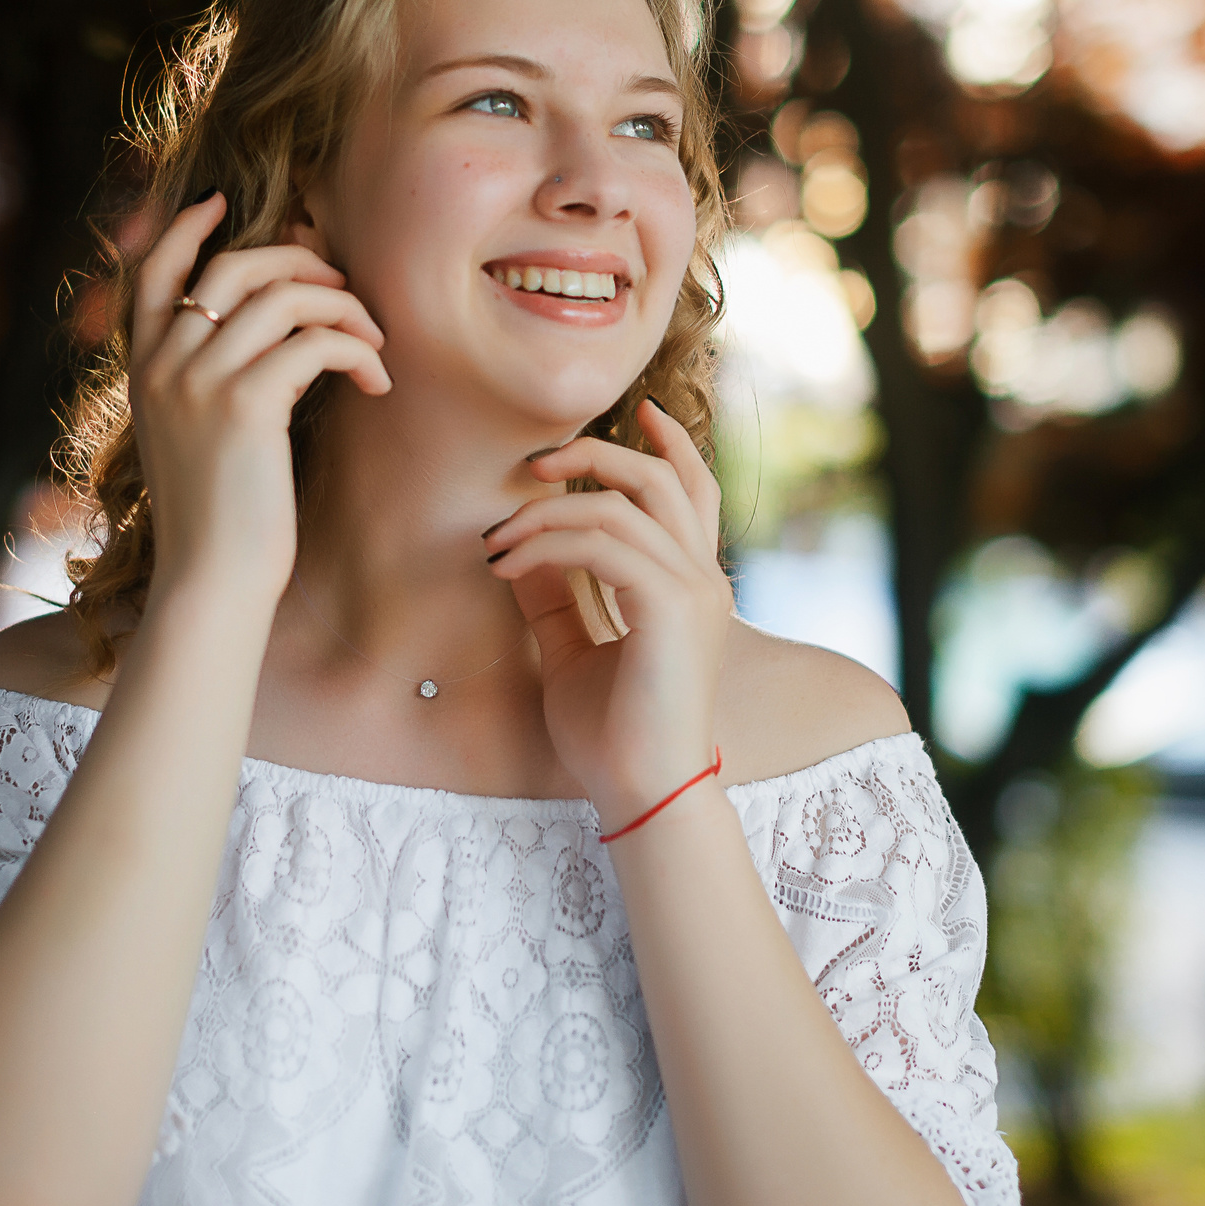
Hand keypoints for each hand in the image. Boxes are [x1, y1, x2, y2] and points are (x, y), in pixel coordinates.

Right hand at [126, 195, 390, 599]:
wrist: (210, 581)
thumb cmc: (220, 518)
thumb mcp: (199, 435)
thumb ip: (217, 377)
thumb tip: (282, 328)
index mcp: (145, 369)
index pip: (155, 273)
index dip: (186, 228)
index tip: (222, 202)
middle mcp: (164, 364)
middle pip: (233, 266)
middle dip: (300, 264)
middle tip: (344, 291)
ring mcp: (199, 379)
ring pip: (283, 296)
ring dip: (344, 308)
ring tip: (375, 345)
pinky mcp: (245, 403)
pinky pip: (315, 341)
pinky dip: (358, 351)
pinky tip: (376, 381)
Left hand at [483, 401, 731, 828]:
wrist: (643, 793)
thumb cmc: (612, 737)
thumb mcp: (571, 654)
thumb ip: (555, 600)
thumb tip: (522, 552)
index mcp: (694, 586)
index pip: (695, 492)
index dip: (670, 446)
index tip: (639, 412)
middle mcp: (704, 579)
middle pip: (661, 480)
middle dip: (595, 456)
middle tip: (535, 465)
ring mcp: (695, 591)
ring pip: (622, 506)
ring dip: (548, 511)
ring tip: (500, 539)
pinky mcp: (671, 607)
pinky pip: (603, 544)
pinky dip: (548, 543)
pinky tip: (510, 565)